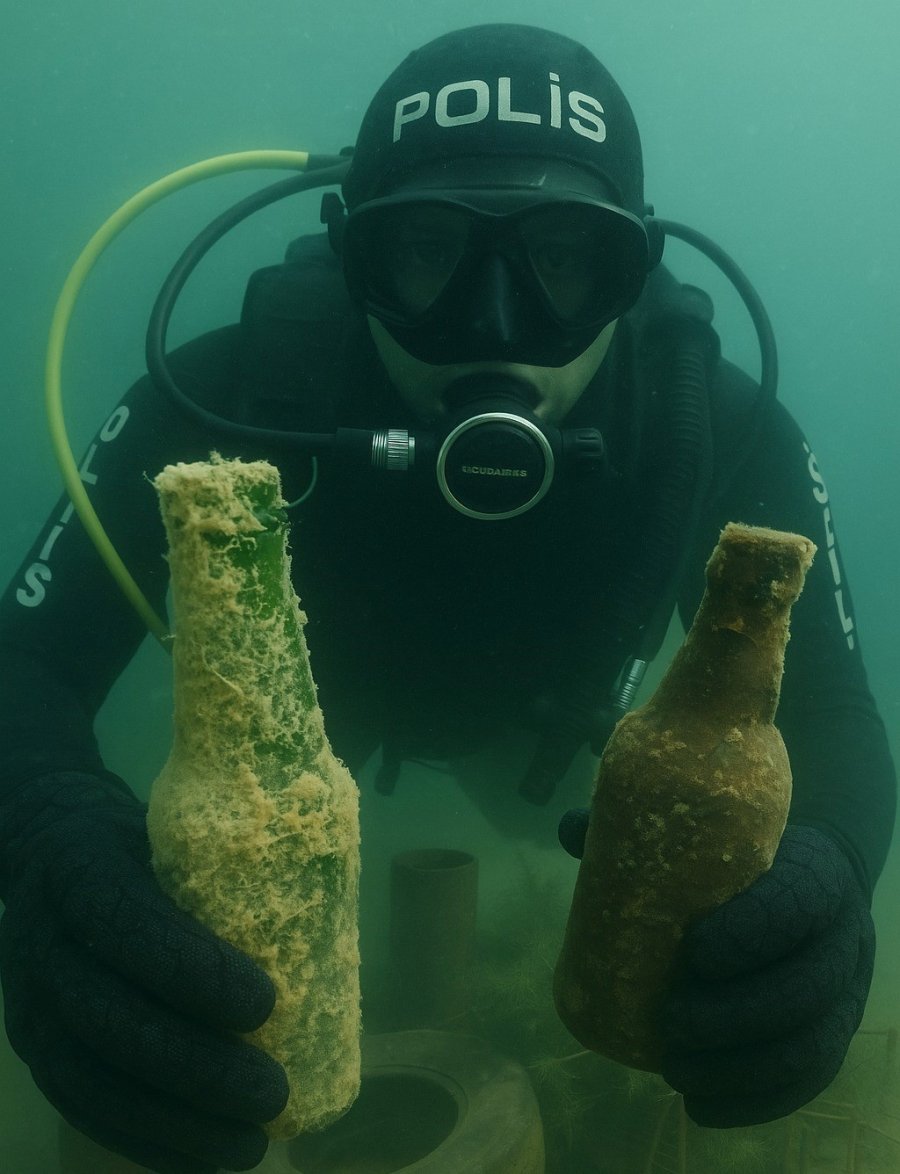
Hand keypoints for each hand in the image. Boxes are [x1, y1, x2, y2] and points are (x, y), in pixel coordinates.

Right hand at [0, 772, 288, 1173]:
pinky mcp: (35, 1052)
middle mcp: (40, 941)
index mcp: (78, 868)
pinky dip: (145, 1140)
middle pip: (107, 1017)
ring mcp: (29, 1003)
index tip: (266, 1002)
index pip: (123, 919)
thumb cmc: (142, 843)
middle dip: (195, 1065)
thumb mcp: (174, 827)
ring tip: (250, 1143)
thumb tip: (331, 892)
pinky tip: (203, 1157)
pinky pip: (82, 1109)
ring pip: (90, 1079)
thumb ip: (228, 857)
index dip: (190, 968)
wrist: (50, 857)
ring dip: (174, 1122)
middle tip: (271, 1090)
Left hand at [660, 825, 874, 1125]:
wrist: (812, 885)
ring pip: (808, 1047)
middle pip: (804, 989)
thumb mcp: (715, 838)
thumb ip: (650, 835)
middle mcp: (844, 938)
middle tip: (671, 1021)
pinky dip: (753, 1102)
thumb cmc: (745, 860)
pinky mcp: (833, 1038)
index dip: (751, 933)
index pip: (799, 905)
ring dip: (739, 1068)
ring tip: (674, 1068)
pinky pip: (805, 1082)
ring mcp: (845, 995)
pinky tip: (700, 1104)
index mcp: (817, 874)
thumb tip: (570, 828)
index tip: (693, 951)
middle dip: (734, 1015)